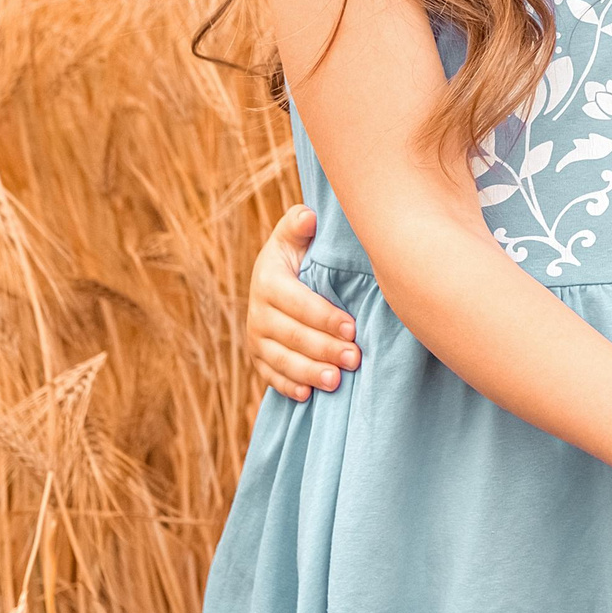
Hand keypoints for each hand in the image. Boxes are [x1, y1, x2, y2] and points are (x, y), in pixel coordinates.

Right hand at [247, 205, 360, 399]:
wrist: (280, 274)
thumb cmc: (300, 251)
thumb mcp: (296, 233)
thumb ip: (299, 223)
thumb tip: (308, 217)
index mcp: (268, 280)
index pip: (296, 302)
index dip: (323, 317)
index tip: (352, 327)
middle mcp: (257, 312)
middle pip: (290, 336)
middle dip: (323, 349)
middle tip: (355, 358)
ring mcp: (256, 338)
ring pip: (280, 360)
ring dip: (308, 373)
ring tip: (336, 381)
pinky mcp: (260, 357)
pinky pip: (270, 376)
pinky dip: (287, 386)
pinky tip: (307, 395)